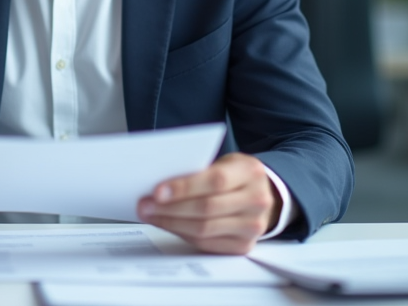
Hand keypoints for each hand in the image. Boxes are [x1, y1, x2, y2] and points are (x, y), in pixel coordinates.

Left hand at [137, 153, 278, 254]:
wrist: (262, 193)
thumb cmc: (234, 175)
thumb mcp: (223, 162)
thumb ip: (198, 170)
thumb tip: (159, 185)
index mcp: (250, 171)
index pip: (215, 181)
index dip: (184, 187)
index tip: (157, 191)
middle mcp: (257, 200)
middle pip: (207, 208)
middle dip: (170, 208)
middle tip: (145, 205)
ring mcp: (253, 226)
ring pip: (204, 229)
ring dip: (171, 223)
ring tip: (151, 215)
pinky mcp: (244, 245)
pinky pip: (206, 243)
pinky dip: (183, 234)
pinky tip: (168, 225)